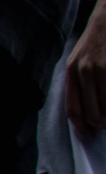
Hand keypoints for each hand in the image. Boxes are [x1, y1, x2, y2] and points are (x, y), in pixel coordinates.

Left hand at [68, 0, 105, 131]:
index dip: (82, 127)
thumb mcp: (81, 57)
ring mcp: (102, 67)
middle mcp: (84, 70)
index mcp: (71, 71)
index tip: (89, 136)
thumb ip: (79, 82)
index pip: (73, 109)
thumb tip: (85, 113)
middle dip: (102, 123)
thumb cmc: (100, 37)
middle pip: (92, 112)